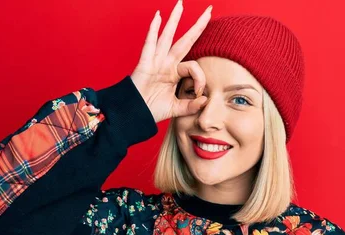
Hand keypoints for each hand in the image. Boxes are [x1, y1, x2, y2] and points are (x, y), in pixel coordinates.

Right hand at [131, 0, 211, 123]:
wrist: (135, 114)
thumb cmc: (152, 110)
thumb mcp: (177, 109)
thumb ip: (191, 106)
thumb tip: (205, 100)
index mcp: (174, 73)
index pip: (194, 67)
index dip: (200, 79)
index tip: (199, 94)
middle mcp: (166, 64)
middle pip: (184, 40)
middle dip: (197, 26)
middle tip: (209, 10)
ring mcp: (156, 62)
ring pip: (167, 37)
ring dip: (174, 20)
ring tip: (181, 4)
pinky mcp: (145, 64)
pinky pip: (150, 44)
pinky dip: (153, 30)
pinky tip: (158, 16)